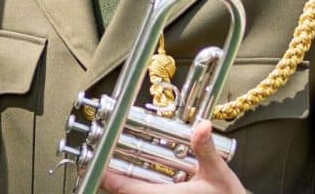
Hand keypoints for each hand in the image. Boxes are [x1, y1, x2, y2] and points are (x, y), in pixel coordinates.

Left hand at [100, 121, 245, 193]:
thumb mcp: (218, 175)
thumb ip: (205, 150)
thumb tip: (201, 126)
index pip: (123, 187)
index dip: (107, 175)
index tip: (96, 162)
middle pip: (122, 193)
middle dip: (111, 178)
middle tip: (102, 160)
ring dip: (123, 183)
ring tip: (116, 168)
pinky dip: (136, 189)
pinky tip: (140, 179)